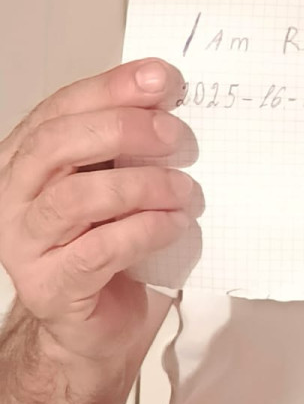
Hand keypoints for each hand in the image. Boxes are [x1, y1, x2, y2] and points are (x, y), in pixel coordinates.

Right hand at [0, 59, 199, 364]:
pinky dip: (146, 229)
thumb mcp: (121, 177)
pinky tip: (175, 224)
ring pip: (76, 196)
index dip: (113, 87)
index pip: (62, 107)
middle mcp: (14, 195)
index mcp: (27, 157)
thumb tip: (170, 95)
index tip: (163, 79)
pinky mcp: (50, 286)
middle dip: (125, 129)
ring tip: (186, 190)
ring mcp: (24, 243)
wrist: (98, 324)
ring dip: (143, 185)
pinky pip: (99, 249)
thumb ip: (132, 141)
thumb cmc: (111, 243)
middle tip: (179, 137)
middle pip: (58, 143)